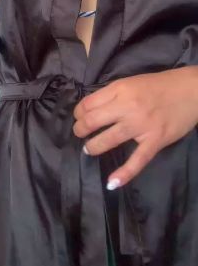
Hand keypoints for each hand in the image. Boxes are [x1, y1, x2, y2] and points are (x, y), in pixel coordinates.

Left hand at [73, 66, 197, 188]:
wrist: (190, 91)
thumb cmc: (159, 85)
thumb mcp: (131, 82)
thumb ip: (112, 94)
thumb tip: (91, 109)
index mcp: (120, 89)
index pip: (88, 104)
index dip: (78, 113)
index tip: (79, 117)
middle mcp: (127, 107)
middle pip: (93, 121)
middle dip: (80, 130)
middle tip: (79, 133)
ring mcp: (141, 125)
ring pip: (108, 140)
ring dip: (93, 146)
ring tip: (89, 149)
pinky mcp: (155, 141)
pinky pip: (136, 161)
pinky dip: (123, 174)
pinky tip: (111, 183)